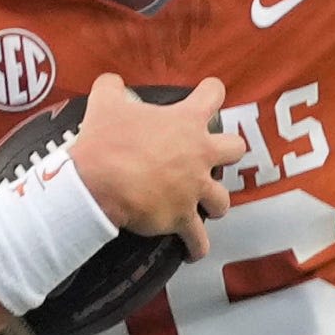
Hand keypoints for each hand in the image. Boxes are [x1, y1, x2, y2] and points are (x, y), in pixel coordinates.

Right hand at [69, 73, 249, 259]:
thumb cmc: (106, 140)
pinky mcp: (183, 218)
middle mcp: (199, 155)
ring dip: (215, 203)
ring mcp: (195, 189)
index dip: (212, 93)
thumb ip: (112, 89)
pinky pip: (199, 241)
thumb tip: (112, 83)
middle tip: (213, 157)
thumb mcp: (105, 103)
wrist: (98, 182)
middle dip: (229, 152)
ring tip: (205, 207)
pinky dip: (197, 248)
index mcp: (185, 122)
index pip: (212, 96)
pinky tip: (193, 252)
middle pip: (235, 149)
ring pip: (223, 200)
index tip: (211, 94)